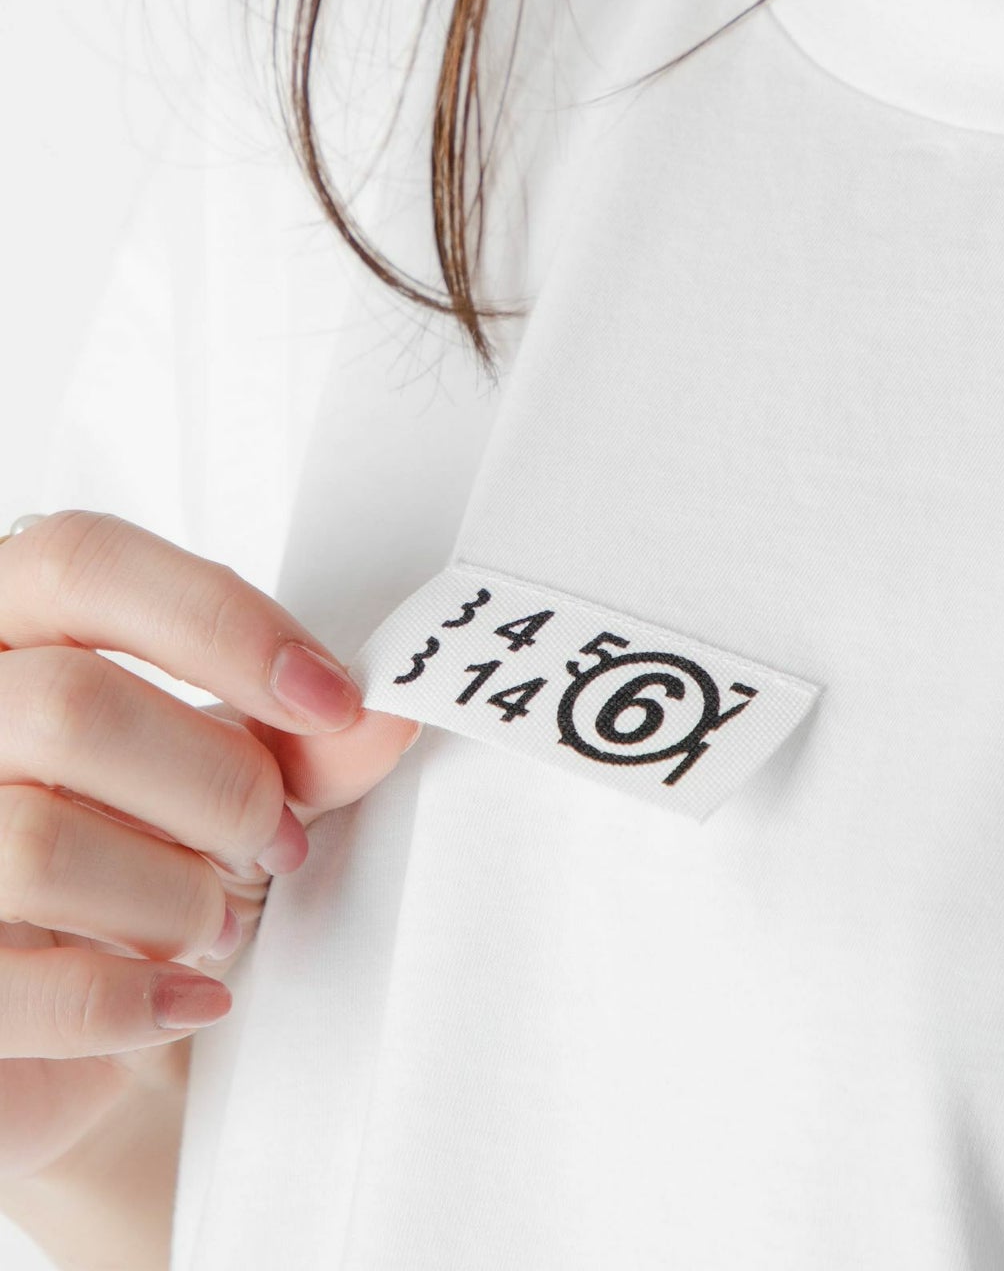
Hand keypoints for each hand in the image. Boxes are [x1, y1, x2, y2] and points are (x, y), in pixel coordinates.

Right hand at [0, 511, 420, 1179]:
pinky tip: (187, 997)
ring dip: (177, 898)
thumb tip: (387, 714)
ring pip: (41, 846)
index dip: (223, 623)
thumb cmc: (131, 872)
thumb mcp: (220, 784)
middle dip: (217, 787)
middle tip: (274, 841)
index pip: (84, 565)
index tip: (330, 698)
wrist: (62, 1018)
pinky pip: (28, 988)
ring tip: (213, 921)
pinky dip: (139, 1000)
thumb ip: (296, 744)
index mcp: (5, 633)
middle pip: (70, 709)